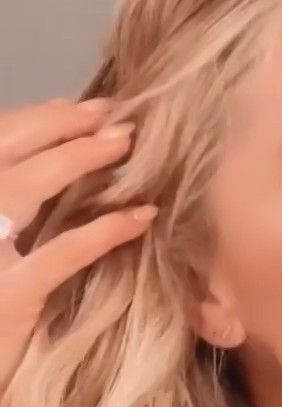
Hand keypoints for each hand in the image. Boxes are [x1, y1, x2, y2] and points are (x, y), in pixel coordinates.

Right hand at [0, 97, 156, 390]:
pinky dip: (104, 231)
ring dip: (80, 158)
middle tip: (115, 117)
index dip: (39, 119)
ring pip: (26, 188)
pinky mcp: (7, 297)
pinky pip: (62, 254)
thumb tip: (64, 164)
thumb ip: (17, 212)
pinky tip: (142, 218)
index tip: (83, 108)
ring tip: (127, 147)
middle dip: (62, 125)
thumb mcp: (1, 251)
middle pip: (6, 150)